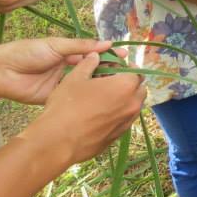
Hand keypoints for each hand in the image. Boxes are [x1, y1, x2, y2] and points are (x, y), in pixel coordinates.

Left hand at [0, 38, 120, 103]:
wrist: (2, 71)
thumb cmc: (28, 52)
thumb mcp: (57, 45)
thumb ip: (81, 46)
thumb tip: (107, 43)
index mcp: (68, 53)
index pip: (93, 54)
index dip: (108, 55)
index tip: (125, 57)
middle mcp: (68, 68)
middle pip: (92, 70)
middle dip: (108, 71)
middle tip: (125, 74)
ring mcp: (63, 84)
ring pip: (85, 84)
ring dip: (100, 85)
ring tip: (118, 87)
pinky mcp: (56, 98)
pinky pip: (73, 97)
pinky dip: (86, 97)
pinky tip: (100, 100)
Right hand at [25, 52, 144, 164]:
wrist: (57, 141)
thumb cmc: (66, 105)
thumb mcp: (75, 78)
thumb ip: (88, 64)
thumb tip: (95, 55)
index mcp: (126, 86)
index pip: (136, 72)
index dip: (126, 69)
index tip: (115, 69)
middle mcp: (132, 104)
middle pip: (139, 90)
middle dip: (130, 84)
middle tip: (111, 82)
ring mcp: (127, 122)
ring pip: (134, 106)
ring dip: (126, 100)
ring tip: (105, 99)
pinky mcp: (118, 137)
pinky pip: (124, 121)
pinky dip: (118, 115)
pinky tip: (100, 115)